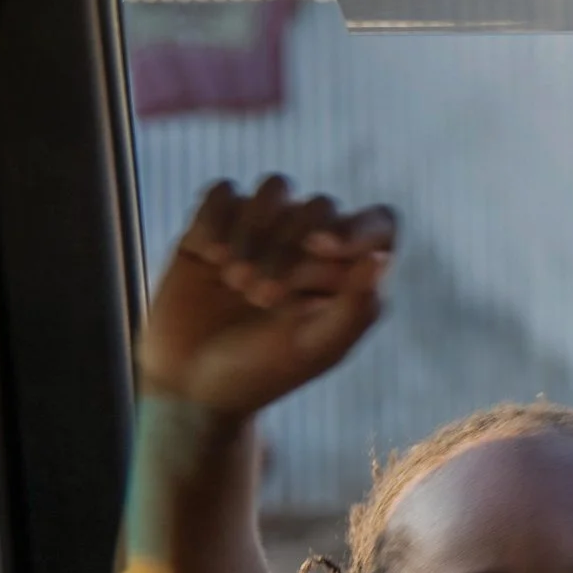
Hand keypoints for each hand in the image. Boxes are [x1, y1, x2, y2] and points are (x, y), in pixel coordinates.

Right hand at [139, 176, 394, 415]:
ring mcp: (263, 228)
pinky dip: (217, 218)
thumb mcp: (315, 348)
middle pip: (322, 206)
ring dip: (256, 229)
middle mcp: (311, 241)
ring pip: (276, 187)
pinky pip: (224, 191)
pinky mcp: (214, 224)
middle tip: (262, 298)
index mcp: (349, 270)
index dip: (358, 227)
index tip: (324, 248)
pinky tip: (208, 256)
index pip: (378, 222)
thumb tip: (381, 256)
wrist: (191, 385)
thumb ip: (356, 307)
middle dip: (290, 248)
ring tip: (235, 280)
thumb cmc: (264, 372)